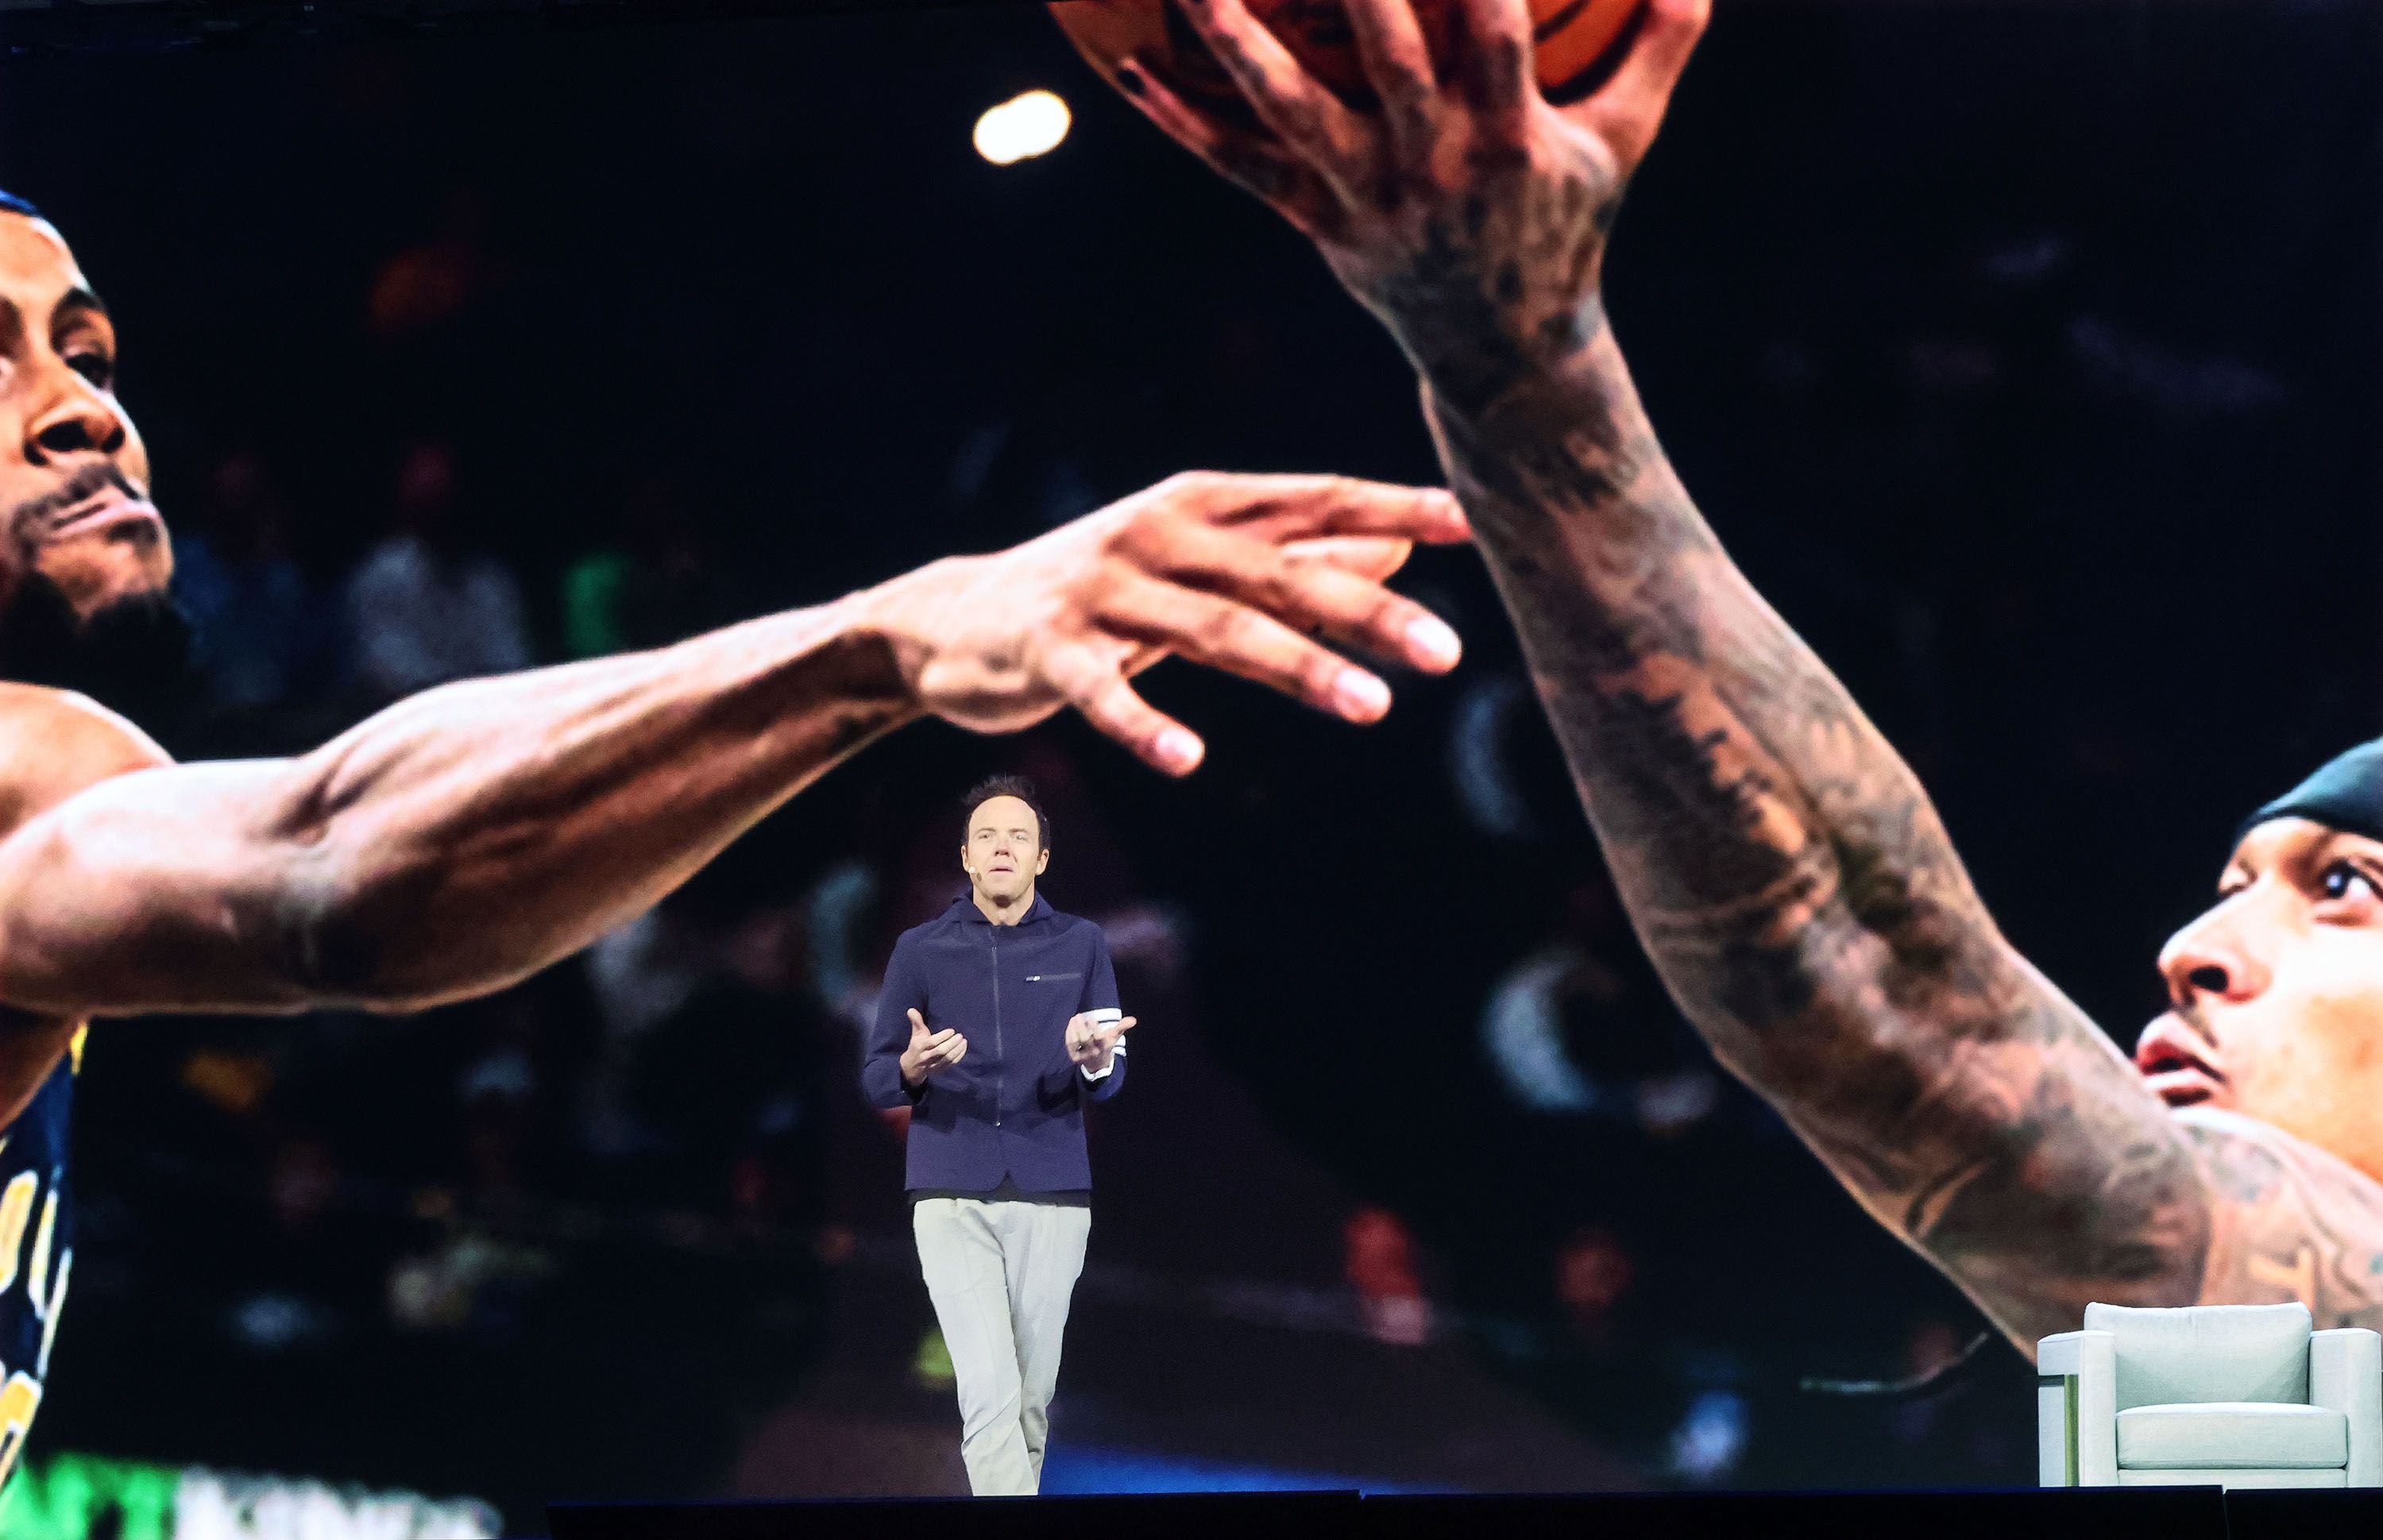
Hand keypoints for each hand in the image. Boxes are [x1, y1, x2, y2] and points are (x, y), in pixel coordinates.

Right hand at [864, 471, 1469, 774]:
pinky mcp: (1047, 649)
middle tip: (1449, 652)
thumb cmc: (1100, 592)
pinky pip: (1103, 691)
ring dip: (1297, 667)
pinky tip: (1187, 761)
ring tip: (1372, 708)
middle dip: (1368, 610)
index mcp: (1200, 503)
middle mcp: (1157, 534)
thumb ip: (1291, 556)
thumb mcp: (1198, 566)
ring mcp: (1100, 590)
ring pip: (1213, 630)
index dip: (1394, 509)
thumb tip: (1398, 545)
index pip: (1314, 500)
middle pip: (1278, 571)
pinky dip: (1144, 725)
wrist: (951, 621)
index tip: (1473, 527)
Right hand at [899, 1007, 968, 1087]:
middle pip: (940, 1051)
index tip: (952, 1030)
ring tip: (964, 1041)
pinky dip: (958, 1056)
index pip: (932, 1042)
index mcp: (919, 1046)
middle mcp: (925, 1057)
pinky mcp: (939, 1070)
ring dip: (957, 1050)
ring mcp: (932, 1065)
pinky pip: (950, 1064)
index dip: (943, 1036)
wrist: (911, 1068)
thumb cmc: (917, 1046)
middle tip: (960, 1036)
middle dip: (952, 1043)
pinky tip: (963, 1048)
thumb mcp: (915, 1034)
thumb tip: (911, 1009)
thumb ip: (916, 1022)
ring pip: (946, 1059)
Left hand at [1066, 1010, 1136, 1072]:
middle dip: (1081, 1026)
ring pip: (1075, 1042)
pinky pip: (1069, 1044)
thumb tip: (1133, 1020)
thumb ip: (1122, 1027)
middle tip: (1079, 1015)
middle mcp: (1093, 1052)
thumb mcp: (1114, 1037)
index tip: (1090, 1018)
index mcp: (1103, 1046)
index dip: (1093, 1027)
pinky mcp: (1073, 1056)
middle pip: (1085, 1039)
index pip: (1098, 1038)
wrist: (1097, 1064)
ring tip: (1074, 1019)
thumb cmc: (1105, 1045)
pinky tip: (1070, 1025)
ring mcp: (1082, 1055)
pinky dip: (1069, 1034)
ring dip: (1073, 1029)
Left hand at [1106, 0, 1708, 409]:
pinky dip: (1185, 122)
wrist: (1505, 351)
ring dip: (1236, 42)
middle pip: (1385, 50)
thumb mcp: (1624, 140)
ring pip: (1291, 109)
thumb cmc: (1565, 225)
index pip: (1493, 25)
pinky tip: (1131, 70)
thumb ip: (1662, 43)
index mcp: (1509, 137)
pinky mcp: (1317, 219)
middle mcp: (1431, 163)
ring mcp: (1365, 195)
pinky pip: (1241, 166)